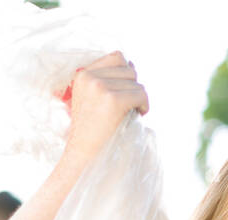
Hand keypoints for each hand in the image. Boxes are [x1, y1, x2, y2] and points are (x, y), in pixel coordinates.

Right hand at [61, 51, 148, 168]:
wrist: (83, 154)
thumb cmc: (91, 131)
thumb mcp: (91, 99)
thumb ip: (108, 80)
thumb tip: (132, 64)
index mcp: (83, 74)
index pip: (117, 57)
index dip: (125, 74)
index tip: (123, 93)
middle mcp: (90, 77)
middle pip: (129, 69)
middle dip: (132, 87)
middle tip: (128, 106)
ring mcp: (100, 87)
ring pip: (136, 82)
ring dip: (138, 98)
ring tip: (130, 113)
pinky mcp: (113, 100)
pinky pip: (141, 94)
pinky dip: (144, 105)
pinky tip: (138, 115)